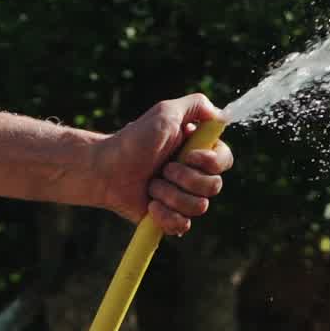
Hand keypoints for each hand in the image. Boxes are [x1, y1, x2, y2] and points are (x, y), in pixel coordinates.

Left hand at [93, 94, 233, 234]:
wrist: (105, 169)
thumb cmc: (133, 139)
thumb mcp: (166, 112)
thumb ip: (197, 105)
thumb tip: (223, 115)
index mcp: (198, 152)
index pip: (225, 161)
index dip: (211, 162)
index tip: (187, 155)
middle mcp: (195, 175)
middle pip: (214, 186)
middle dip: (185, 178)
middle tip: (163, 169)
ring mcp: (183, 197)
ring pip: (199, 206)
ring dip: (171, 194)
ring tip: (151, 186)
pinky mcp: (170, 217)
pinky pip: (184, 225)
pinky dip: (166, 215)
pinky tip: (150, 205)